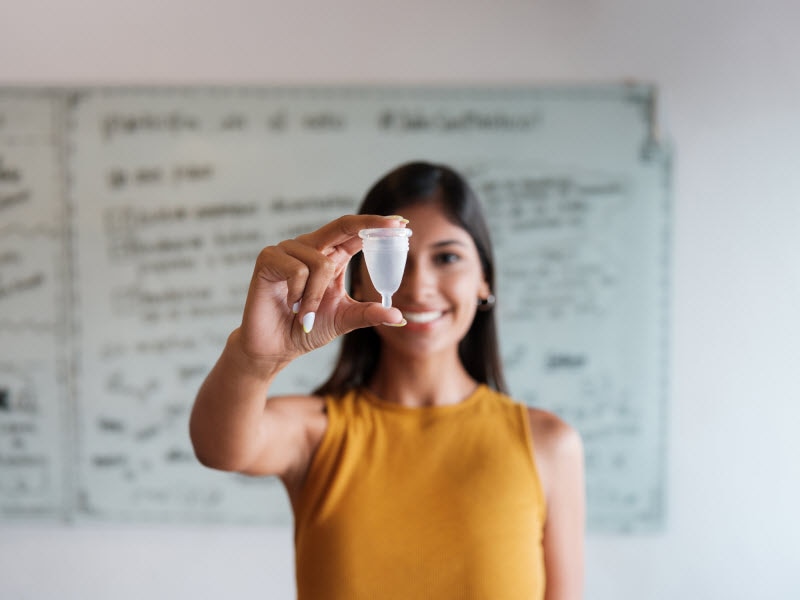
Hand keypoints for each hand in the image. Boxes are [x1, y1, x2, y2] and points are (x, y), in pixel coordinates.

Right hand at [234, 214, 406, 369]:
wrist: (275, 347)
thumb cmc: (307, 329)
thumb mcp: (345, 319)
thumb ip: (370, 314)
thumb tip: (400, 317)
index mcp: (331, 257)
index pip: (356, 233)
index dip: (378, 225)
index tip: (402, 223)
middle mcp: (310, 246)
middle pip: (343, 225)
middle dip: (370, 224)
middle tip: (396, 225)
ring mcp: (288, 250)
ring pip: (320, 262)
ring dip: (316, 296)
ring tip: (305, 313)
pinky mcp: (268, 258)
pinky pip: (297, 271)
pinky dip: (299, 294)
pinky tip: (290, 305)